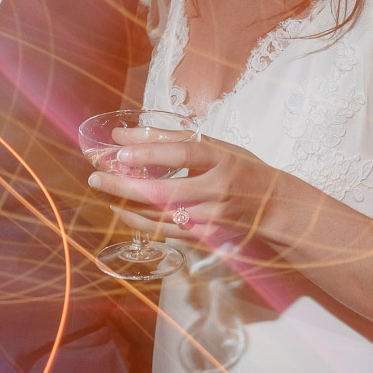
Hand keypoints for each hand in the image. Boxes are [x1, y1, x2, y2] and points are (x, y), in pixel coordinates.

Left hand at [86, 135, 286, 244]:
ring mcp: (211, 217)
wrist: (275, 209)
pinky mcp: (204, 236)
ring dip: (127, 205)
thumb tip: (123, 135)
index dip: (150, 153)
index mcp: (223, 159)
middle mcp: (217, 190)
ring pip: (160, 215)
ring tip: (104, 191)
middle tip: (96, 176)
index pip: (184, 154)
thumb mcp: (216, 146)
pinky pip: (165, 231)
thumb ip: (170, 139)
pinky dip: (139, 222)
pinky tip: (122, 210)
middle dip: (125, 185)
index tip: (120, 151)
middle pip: (165, 190)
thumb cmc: (243, 170)